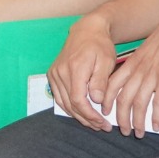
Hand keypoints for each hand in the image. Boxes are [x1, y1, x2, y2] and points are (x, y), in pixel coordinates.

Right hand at [48, 16, 122, 131]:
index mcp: (75, 68)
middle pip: (71, 104)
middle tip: (102, 127)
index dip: (90, 115)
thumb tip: (96, 101)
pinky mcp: (52, 74)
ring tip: (94, 123)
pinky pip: (59, 97)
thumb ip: (100, 81)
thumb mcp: (106, 61)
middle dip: (86, 119)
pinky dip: (70, 107)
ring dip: (78, 116)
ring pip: (64, 103)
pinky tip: (82, 113)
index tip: (103, 123)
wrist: (86, 30)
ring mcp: (54, 73)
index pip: (78, 100)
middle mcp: (60, 72)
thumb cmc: (99, 45)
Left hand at [104, 3, 158, 136]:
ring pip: (138, 103)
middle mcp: (138, 70)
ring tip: (139, 133)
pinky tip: (157, 125)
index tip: (106, 113)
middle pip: (123, 98)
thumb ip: (140, 63)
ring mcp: (152, 74)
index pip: (112, 85)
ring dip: (137, 121)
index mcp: (132, 62)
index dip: (107, 102)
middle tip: (123, 130)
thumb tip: (136, 75)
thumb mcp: (147, 49)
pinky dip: (157, 115)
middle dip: (121, 118)